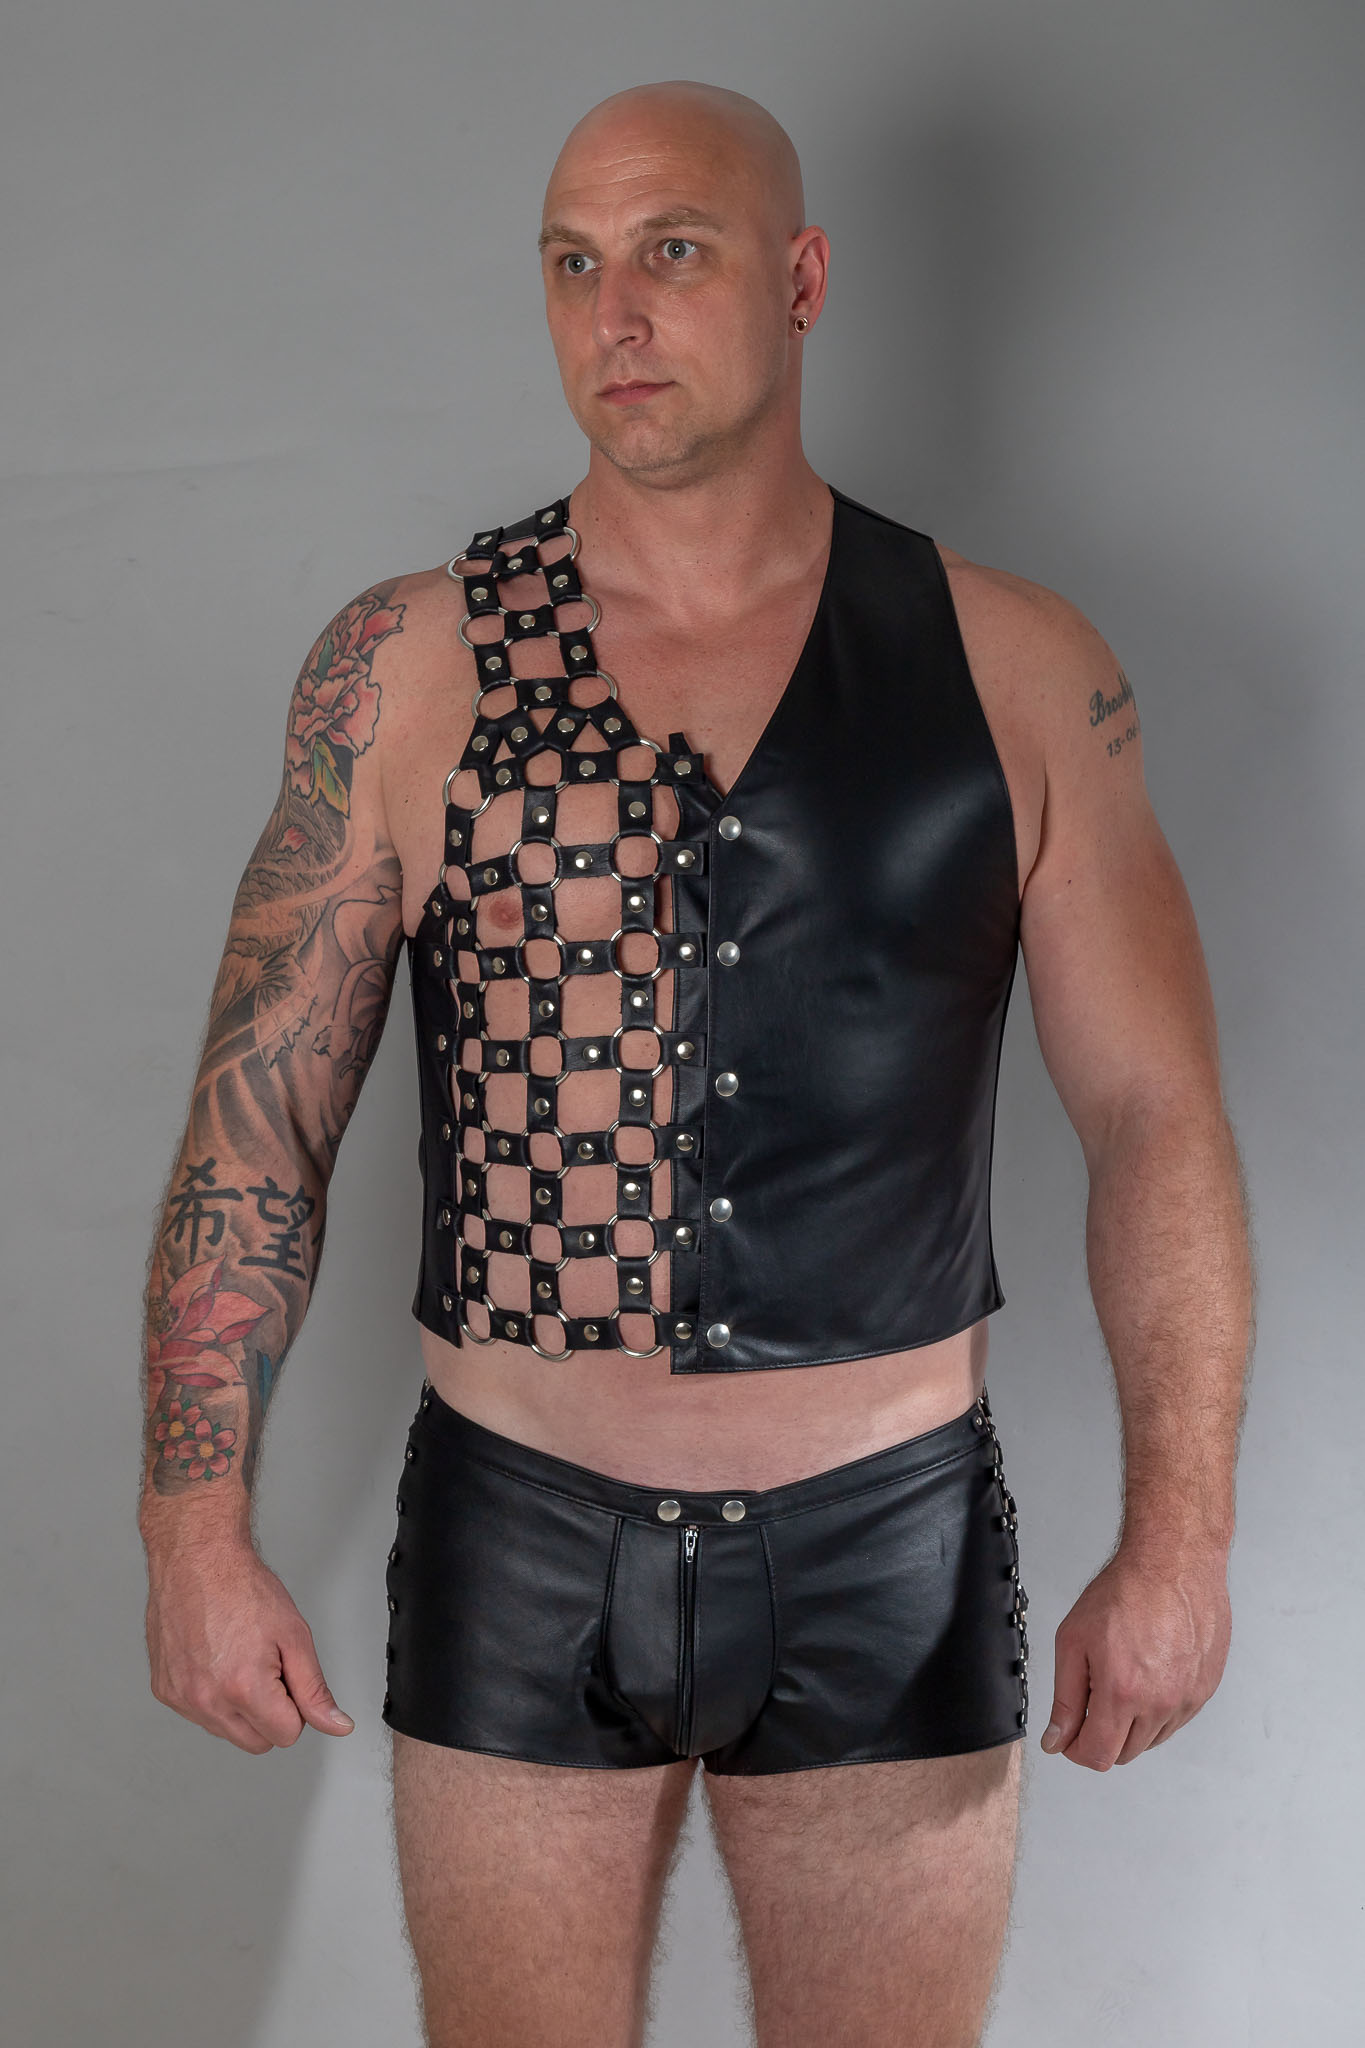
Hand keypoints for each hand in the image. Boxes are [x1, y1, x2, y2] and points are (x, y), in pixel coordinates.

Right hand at [144, 1536, 354, 1754]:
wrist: (196, 1558)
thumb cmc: (241, 1587)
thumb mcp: (295, 1636)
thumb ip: (315, 1689)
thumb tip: (336, 1726)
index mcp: (244, 1688)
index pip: (287, 1735)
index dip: (295, 1706)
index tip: (286, 1675)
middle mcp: (206, 1700)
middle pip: (257, 1742)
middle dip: (270, 1713)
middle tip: (266, 1666)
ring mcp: (181, 1698)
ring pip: (227, 1732)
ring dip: (239, 1708)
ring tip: (238, 1659)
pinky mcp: (163, 1691)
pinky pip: (199, 1715)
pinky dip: (212, 1696)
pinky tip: (215, 1660)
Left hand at [1039, 1541, 1230, 1767]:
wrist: (1174, 1563)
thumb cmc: (1126, 1591)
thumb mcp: (1074, 1640)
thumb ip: (1065, 1698)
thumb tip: (1057, 1739)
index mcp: (1123, 1693)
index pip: (1098, 1756)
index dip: (1075, 1750)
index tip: (1068, 1735)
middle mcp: (1161, 1703)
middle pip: (1124, 1753)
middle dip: (1101, 1735)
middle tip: (1092, 1695)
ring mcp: (1188, 1699)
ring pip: (1151, 1739)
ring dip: (1130, 1724)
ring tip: (1122, 1676)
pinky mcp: (1205, 1690)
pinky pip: (1175, 1721)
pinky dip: (1156, 1710)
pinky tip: (1147, 1674)